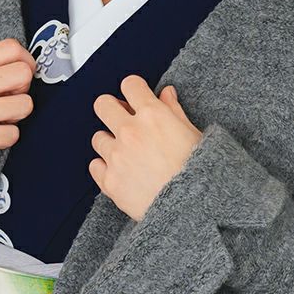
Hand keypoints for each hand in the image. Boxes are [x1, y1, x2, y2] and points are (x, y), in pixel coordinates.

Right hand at [0, 37, 35, 213]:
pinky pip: (14, 134)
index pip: (11, 48)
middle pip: (24, 74)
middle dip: (23, 90)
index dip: (25, 62)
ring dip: (15, 117)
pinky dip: (5, 139)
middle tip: (8, 102)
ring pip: (25, 105)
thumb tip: (18, 66)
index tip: (20, 77)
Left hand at [88, 75, 202, 221]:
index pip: (130, 85)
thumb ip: (174, 111)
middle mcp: (130, 132)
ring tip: (126, 154)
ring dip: (110, 142)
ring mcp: (117, 156)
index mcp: (152, 115)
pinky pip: (94, 165)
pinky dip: (104, 167)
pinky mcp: (109, 181)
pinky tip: (120, 171)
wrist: (193, 209)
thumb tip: (166, 94)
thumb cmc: (199, 173)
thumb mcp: (194, 135)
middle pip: (102, 105)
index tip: (135, 97)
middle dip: (112, 109)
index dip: (133, 89)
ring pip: (97, 137)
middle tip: (122, 119)